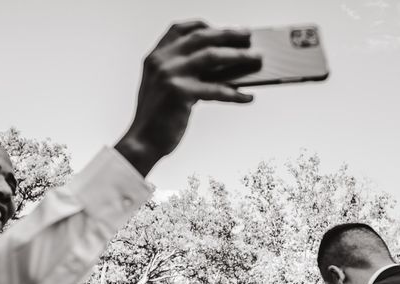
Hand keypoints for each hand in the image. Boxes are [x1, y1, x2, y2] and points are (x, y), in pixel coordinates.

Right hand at [115, 20, 261, 175]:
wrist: (143, 142)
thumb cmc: (158, 118)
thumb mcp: (164, 87)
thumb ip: (184, 72)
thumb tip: (222, 66)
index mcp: (156, 56)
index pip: (179, 29)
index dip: (202, 25)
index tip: (221, 28)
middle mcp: (162, 60)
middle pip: (202, 37)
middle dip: (228, 34)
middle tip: (248, 35)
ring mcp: (170, 74)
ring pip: (213, 56)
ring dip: (239, 56)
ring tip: (257, 59)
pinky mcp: (181, 92)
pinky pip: (216, 89)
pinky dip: (235, 93)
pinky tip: (248, 97)